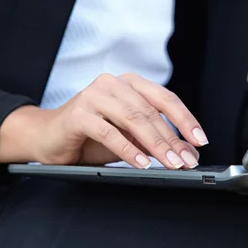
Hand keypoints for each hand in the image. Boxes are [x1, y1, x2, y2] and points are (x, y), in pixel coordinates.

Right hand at [0, 73, 207, 169]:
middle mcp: (113, 83)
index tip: (200, 140)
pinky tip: (142, 164)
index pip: (165, 99)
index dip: (185, 119)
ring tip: (171, 163)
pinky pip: (109, 132)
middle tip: (187, 160)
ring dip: (156, 144)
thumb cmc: (91, 137)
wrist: (46, 137)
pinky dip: (128, 150)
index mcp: (130, 84)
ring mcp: (94, 95)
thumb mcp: (130, 139)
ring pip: (133, 119)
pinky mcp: (78, 113)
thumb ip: (155, 141)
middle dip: (173, 138)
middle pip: (151, 111)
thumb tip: (188, 153)